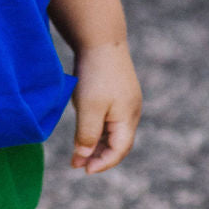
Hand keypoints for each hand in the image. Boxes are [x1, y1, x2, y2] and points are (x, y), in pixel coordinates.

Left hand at [69, 40, 141, 174]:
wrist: (100, 39)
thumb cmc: (95, 74)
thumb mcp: (89, 108)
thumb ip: (87, 135)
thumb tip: (82, 158)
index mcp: (128, 118)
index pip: (119, 150)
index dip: (102, 163)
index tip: (83, 170)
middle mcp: (131, 111)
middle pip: (117, 142)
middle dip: (98, 155)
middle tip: (77, 163)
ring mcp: (126, 100)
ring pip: (113, 130)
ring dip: (96, 142)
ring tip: (78, 151)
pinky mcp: (118, 91)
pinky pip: (110, 118)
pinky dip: (97, 127)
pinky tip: (84, 128)